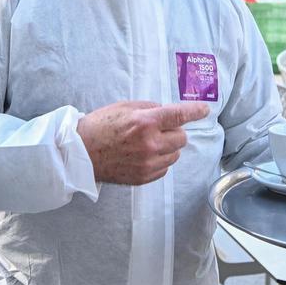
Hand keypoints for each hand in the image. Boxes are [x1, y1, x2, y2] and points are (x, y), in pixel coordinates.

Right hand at [77, 100, 208, 184]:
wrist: (81, 153)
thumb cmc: (100, 126)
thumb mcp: (124, 107)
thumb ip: (149, 108)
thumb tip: (168, 113)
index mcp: (145, 122)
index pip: (179, 115)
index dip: (195, 111)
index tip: (204, 110)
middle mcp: (150, 144)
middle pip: (181, 137)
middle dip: (173, 132)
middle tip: (157, 130)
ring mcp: (148, 163)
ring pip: (175, 154)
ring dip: (167, 148)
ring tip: (147, 144)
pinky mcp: (144, 177)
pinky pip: (165, 168)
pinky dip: (159, 161)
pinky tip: (142, 156)